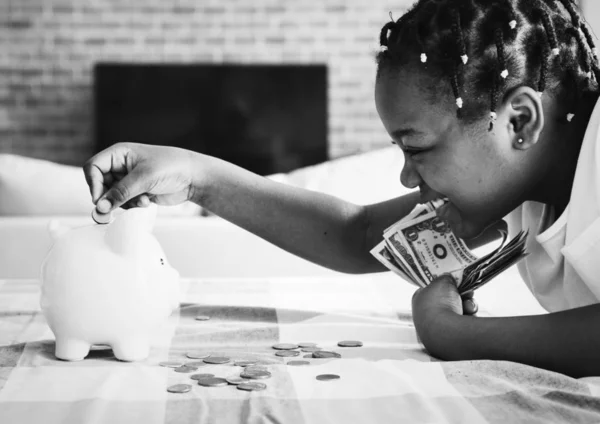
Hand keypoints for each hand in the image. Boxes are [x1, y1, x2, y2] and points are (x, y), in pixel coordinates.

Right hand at [83, 142, 197, 211]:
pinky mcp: (136, 191)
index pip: (93, 167)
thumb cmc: (172, 166)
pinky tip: (147, 201)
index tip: (100, 200)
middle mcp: (121, 165)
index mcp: (119, 153)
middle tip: (119, 206)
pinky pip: (124, 203)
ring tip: (142, 200)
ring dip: (125, 202)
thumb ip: (120, 192)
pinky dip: (132, 205)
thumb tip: (100, 206)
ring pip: (112, 197)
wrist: (193, 177)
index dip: (94, 184)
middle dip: (111, 197)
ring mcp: (128, 179)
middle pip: (100, 185)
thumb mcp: (144, 178)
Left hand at [411, 274, 476, 350]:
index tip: (455, 281)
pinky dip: (469, 318)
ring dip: (467, 306)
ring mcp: (437, 328)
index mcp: (419, 299)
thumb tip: (449, 278)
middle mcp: (425, 315)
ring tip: (468, 305)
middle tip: (468, 291)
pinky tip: (469, 316)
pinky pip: (463, 323)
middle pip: (448, 299)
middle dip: (461, 295)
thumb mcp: (443, 280)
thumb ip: (446, 278)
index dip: (445, 283)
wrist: (446, 331)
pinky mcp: (450, 338)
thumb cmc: (440, 303)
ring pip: (458, 311)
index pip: (433, 288)